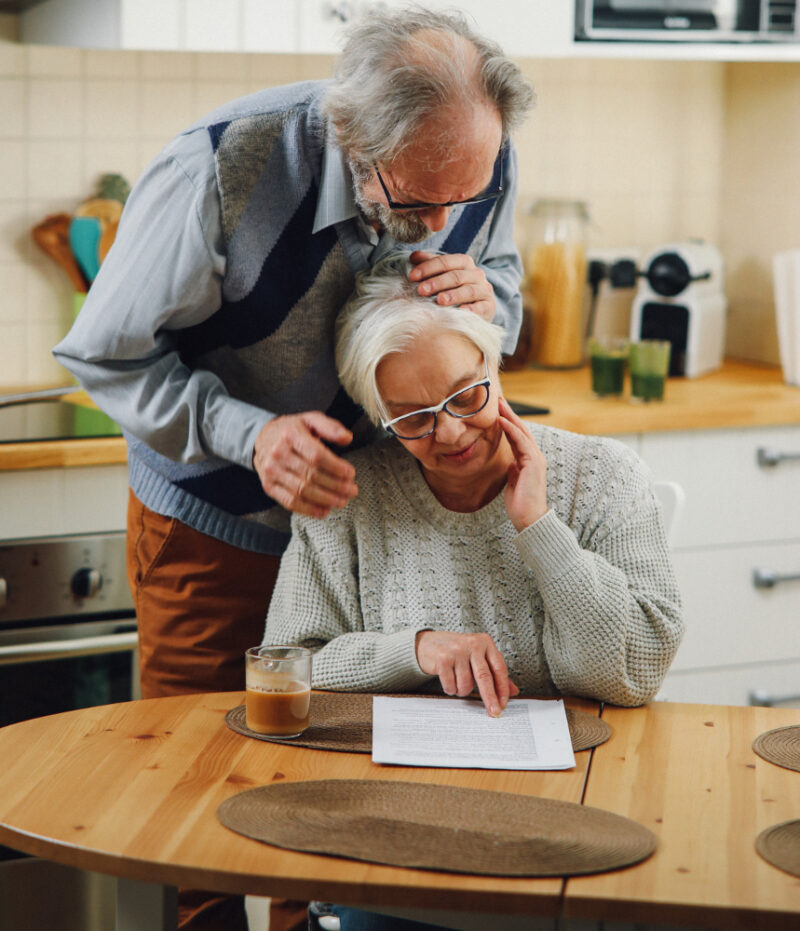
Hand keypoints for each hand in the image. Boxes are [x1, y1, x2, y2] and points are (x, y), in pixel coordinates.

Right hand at [253, 412, 357, 517]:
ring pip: (301, 491)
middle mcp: (278, 454)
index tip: (350, 473)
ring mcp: (272, 472)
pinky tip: (324, 510)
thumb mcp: (311, 420)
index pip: (316, 455)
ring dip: (325, 499)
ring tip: (342, 501)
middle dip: (336, 486)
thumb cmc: (291, 430)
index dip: (336, 467)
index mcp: (291, 435)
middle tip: (351, 490)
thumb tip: (347, 438)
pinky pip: (289, 502)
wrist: (263, 437)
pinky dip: (308, 509)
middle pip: (311, 475)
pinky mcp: (269, 486)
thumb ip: (330, 427)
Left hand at [408, 251, 495, 321]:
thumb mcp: (443, 274)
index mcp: (464, 263)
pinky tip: (460, 312)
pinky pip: (481, 307)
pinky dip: (471, 309)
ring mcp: (484, 290)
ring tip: (439, 301)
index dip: (428, 267)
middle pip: (456, 276)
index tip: (412, 276)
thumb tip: (413, 256)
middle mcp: (476, 274)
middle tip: (421, 290)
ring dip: (453, 295)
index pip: (446, 261)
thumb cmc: (454, 289)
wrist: (477, 309)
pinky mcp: (489, 307)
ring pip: (469, 290)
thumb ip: (430, 264)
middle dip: (437, 282)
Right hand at [415, 630, 518, 716]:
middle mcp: (473, 644)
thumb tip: (512, 691)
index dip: (502, 688)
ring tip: (458, 681)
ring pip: (466, 684)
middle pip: (485, 677)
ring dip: (462, 690)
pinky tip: (448, 680)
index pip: (499, 668)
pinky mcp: (443, 659)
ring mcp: (457, 650)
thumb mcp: (478, 656)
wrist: (428, 643)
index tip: (503, 703)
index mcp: (485, 642)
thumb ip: (495, 672)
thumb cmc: (457, 651)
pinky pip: (451, 685)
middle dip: (490, 698)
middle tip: (494, 712)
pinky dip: (450, 689)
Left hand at [498, 397, 547, 531]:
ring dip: (509, 416)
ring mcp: (535, 459)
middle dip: (509, 414)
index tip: (497, 411)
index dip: (508, 423)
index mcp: (529, 460)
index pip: (518, 437)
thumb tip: (510, 464)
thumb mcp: (513, 482)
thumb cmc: (520, 504)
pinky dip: (511, 430)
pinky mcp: (533, 463)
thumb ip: (513, 470)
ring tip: (498, 404)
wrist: (529, 519)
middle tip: (498, 399)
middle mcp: (534, 457)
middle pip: (521, 429)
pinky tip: (501, 420)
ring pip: (522, 432)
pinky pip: (521, 441)